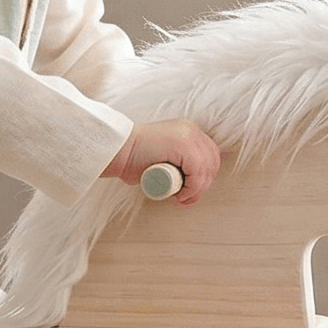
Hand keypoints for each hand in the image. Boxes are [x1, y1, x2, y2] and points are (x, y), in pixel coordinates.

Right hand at [105, 118, 221, 203]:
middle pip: (212, 162)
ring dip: (196, 189)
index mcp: (188, 131)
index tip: (192, 191)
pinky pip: (197, 172)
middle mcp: (191, 130)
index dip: (205, 176)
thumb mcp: (164, 156)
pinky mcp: (181, 145)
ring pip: (206, 169)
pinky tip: (179, 194)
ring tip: (180, 197)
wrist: (116, 151)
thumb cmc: (134, 158)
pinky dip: (191, 188)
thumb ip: (179, 161)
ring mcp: (187, 135)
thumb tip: (194, 180)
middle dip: (203, 185)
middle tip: (186, 198)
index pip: (211, 155)